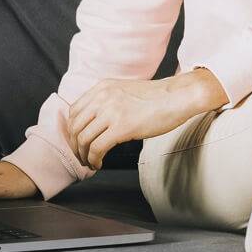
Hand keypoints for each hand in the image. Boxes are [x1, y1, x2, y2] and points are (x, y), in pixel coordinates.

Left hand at [68, 69, 226, 170]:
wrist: (178, 97)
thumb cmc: (156, 98)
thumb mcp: (125, 91)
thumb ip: (108, 101)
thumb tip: (96, 122)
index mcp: (102, 87)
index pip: (74, 111)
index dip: (73, 131)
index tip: (79, 143)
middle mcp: (103, 97)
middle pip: (75, 127)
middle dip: (75, 146)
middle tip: (82, 157)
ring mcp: (111, 111)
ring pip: (83, 139)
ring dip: (84, 155)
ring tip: (91, 162)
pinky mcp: (122, 127)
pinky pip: (97, 148)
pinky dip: (94, 159)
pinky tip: (99, 163)